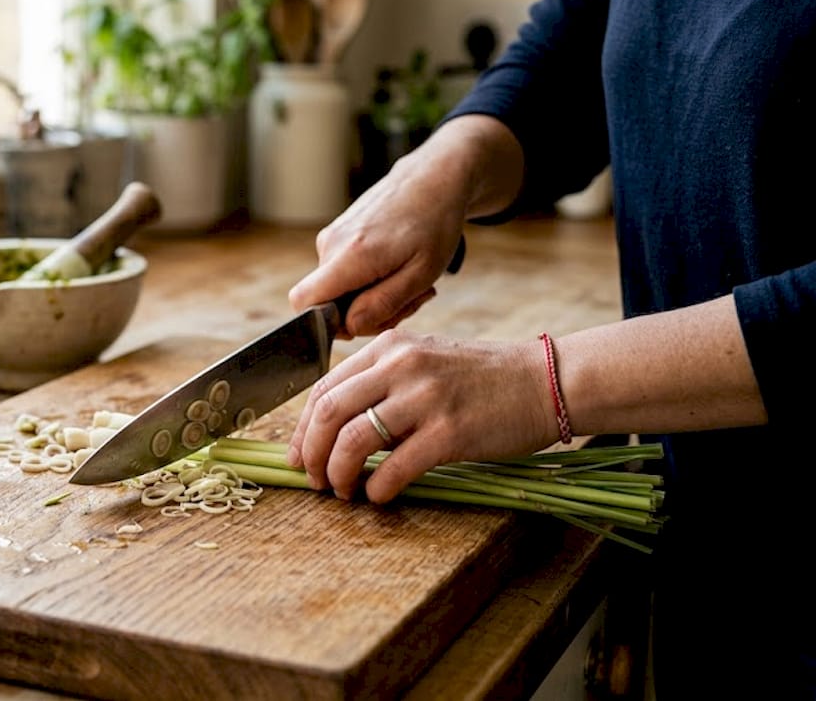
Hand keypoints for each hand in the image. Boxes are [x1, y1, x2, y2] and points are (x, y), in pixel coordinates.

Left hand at [286, 330, 559, 501]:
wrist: (546, 381)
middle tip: (312, 480)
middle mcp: (402, 366)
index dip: (302, 428)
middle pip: (328, 412)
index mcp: (390, 348)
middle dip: (310, 452)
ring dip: (338, 473)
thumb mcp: (425, 363)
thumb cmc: (484, 379)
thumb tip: (336, 429)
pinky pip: (395, 467)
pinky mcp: (450, 432)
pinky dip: (377, 488)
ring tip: (342, 491)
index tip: (298, 456)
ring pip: (354, 439)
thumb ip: (382, 385)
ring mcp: (425, 398)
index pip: (324, 387)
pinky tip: (378, 496)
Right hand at [288, 115, 524, 337]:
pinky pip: (342, 273)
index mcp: (350, 256)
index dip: (329, 324)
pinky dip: (369, 280)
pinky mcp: (337, 234)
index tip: (368, 319)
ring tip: (408, 279)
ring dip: (372, 296)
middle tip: (408, 300)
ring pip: (338, 290)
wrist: (433, 179)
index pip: (303, 303)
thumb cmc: (434, 224)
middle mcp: (330, 245)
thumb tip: (349, 326)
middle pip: (327, 303)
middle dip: (365, 313)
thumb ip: (382, 304)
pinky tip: (396, 267)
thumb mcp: (421, 274)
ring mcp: (331, 237)